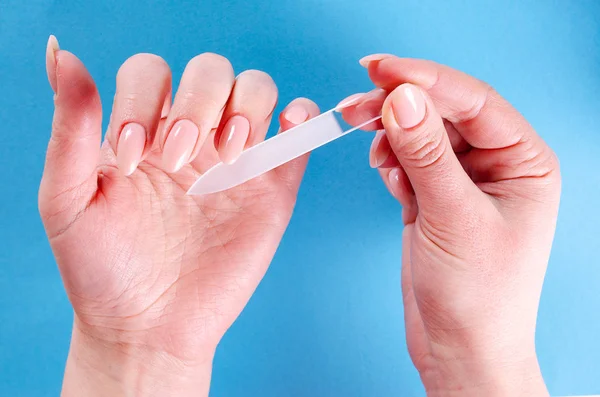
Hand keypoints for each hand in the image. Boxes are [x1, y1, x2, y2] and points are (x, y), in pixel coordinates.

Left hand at [39, 36, 318, 395]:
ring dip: (245, 106)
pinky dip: (303, 116)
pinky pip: (299, 134)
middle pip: (212, 71)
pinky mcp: (272, 187)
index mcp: (143, 129)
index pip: (153, 72)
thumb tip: (60, 54)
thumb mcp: (67, 198)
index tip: (133, 157)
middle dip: (197, 104)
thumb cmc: (102, 267)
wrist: (148, 326)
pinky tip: (287, 125)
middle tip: (178, 158)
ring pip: (257, 90)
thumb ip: (69, 127)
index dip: (143, 99)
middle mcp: (192, 135)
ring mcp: (236, 159)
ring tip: (225, 156)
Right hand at [341, 56, 558, 395]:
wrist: (460, 349)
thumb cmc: (478, 295)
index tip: (381, 70)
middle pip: (442, 113)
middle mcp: (496, 165)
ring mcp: (462, 181)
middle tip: (356, 104)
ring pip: (420, 134)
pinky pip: (407, 161)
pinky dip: (390, 161)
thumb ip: (426, 154)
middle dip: (399, 105)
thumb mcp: (452, 217)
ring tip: (368, 145)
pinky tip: (384, 173)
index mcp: (524, 161)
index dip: (426, 79)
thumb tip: (402, 98)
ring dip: (391, 133)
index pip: (473, 101)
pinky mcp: (433, 198)